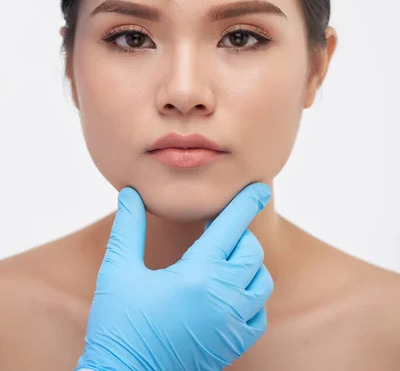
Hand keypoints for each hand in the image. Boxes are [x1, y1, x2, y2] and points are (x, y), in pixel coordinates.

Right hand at [76, 183, 273, 370]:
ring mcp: (231, 324)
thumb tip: (131, 193)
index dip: (247, 202)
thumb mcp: (118, 271)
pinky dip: (251, 297)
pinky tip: (229, 293)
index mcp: (196, 274)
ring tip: (222, 261)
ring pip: (261, 281)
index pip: (231, 226)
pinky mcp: (233, 345)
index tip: (260, 187)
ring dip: (247, 264)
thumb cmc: (118, 326)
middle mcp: (222, 297)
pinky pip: (259, 313)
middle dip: (237, 234)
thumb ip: (129, 228)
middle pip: (251, 250)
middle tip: (215, 231)